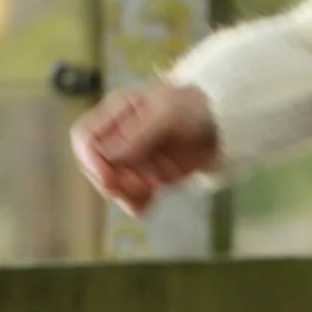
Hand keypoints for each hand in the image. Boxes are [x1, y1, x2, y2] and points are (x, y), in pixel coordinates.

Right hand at [70, 81, 220, 215]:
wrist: (226, 122)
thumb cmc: (194, 105)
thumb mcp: (167, 112)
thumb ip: (139, 131)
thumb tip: (110, 154)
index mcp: (116, 113)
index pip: (85, 137)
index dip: (90, 159)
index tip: (108, 177)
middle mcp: (119, 137)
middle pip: (96, 166)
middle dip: (113, 181)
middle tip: (142, 185)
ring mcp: (135, 159)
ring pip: (114, 185)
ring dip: (127, 195)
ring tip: (152, 189)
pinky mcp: (151, 176)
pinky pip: (135, 196)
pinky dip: (138, 204)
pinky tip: (148, 207)